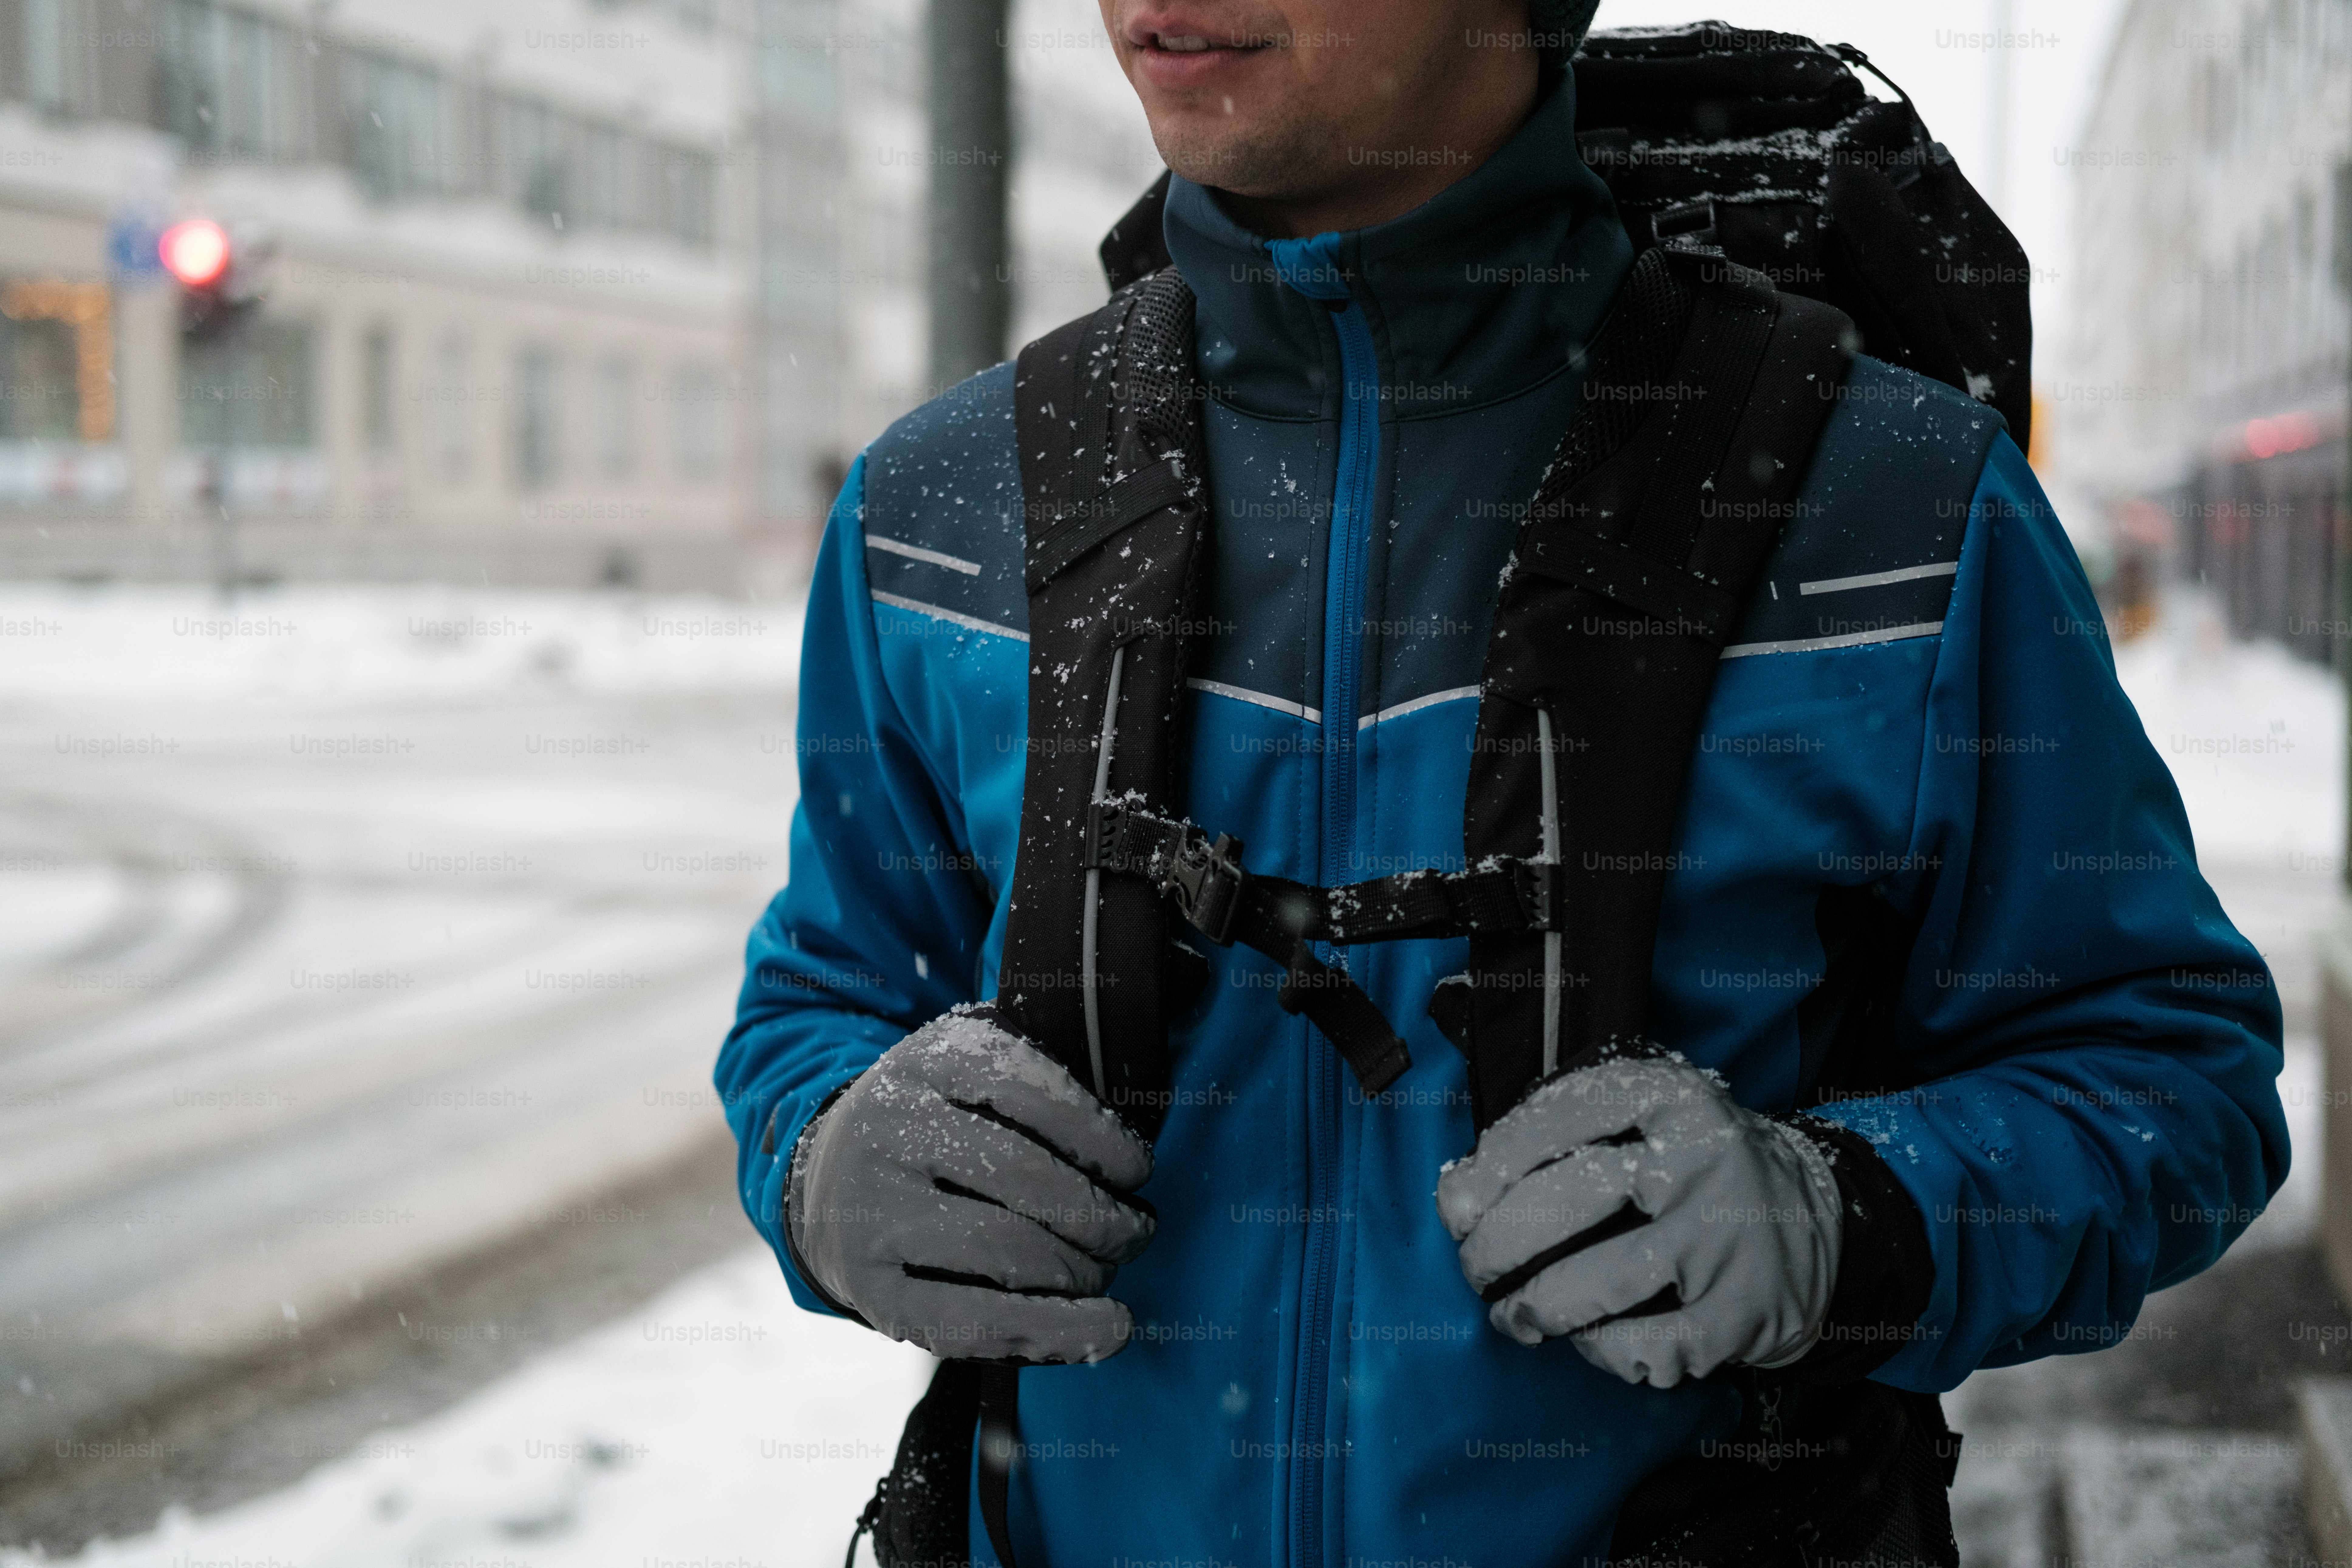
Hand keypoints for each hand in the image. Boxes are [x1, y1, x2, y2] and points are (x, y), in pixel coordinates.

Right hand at [786, 1007, 1155, 1362]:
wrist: (823, 1178)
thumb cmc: (936, 1123)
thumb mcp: (973, 1073)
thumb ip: (1040, 1083)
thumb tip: (1131, 1140)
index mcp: (929, 1061)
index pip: (1029, 1090)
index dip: (1100, 1136)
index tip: (1139, 1169)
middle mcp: (891, 1128)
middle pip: (1023, 1176)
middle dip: (1101, 1215)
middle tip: (1136, 1232)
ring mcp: (873, 1210)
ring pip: (1002, 1248)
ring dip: (1081, 1272)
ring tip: (1108, 1275)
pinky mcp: (871, 1288)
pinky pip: (971, 1321)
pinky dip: (1050, 1332)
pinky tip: (1104, 1332)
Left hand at [1435, 1050, 1840, 1386]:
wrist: (1818, 1223)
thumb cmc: (1696, 1171)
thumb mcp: (1650, 1120)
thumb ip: (1568, 1134)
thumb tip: (1461, 1194)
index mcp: (1673, 1098)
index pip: (1561, 1115)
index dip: (1493, 1161)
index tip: (1456, 1201)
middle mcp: (1702, 1160)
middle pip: (1566, 1199)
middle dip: (1496, 1244)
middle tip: (1473, 1265)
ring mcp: (1723, 1238)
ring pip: (1598, 1281)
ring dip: (1535, 1306)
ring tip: (1512, 1314)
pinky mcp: (1742, 1311)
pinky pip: (1647, 1346)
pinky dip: (1603, 1351)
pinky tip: (1589, 1340)